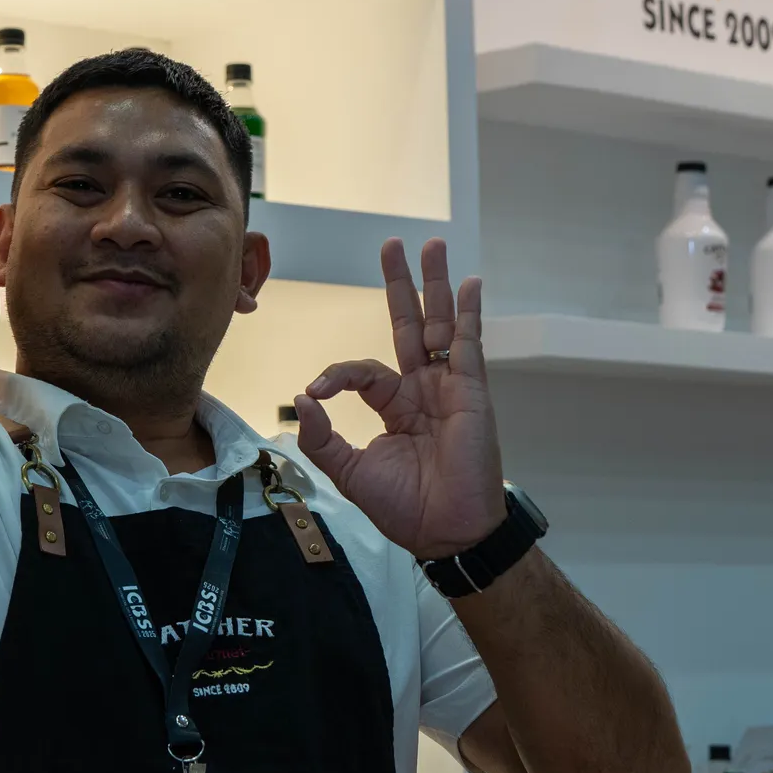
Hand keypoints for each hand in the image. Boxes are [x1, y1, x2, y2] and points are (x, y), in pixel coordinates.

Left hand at [296, 238, 505, 558]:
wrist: (443, 530)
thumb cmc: (403, 507)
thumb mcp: (349, 471)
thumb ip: (323, 438)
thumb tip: (301, 399)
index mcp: (395, 405)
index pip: (363, 371)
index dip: (337, 374)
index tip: (317, 392)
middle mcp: (422, 388)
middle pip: (409, 323)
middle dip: (401, 283)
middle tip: (393, 243)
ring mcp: (449, 386)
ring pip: (440, 324)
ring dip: (436, 284)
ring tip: (431, 244)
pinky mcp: (471, 391)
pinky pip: (468, 344)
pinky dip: (470, 313)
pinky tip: (470, 283)